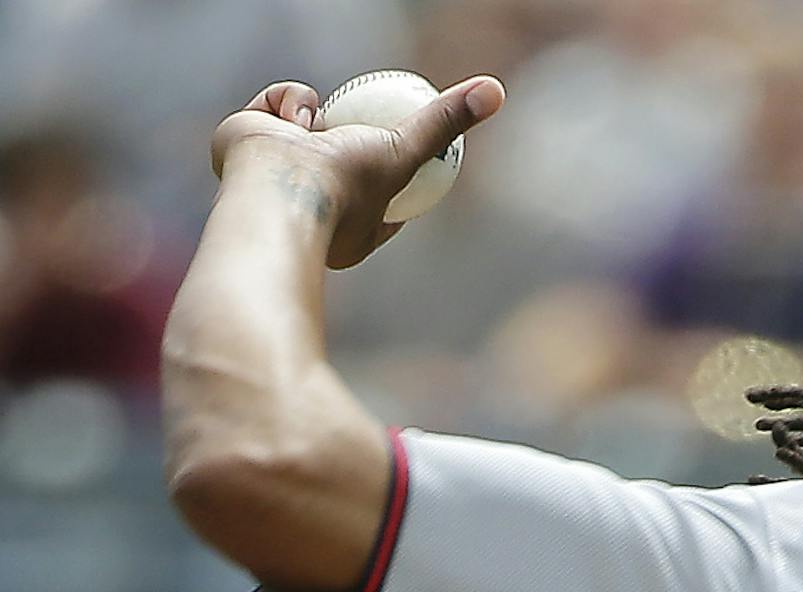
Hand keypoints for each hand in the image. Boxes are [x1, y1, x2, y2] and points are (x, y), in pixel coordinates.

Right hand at [210, 75, 505, 268]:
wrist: (279, 189)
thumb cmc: (347, 186)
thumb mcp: (408, 150)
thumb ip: (446, 124)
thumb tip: (496, 91)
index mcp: (351, 225)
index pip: (378, 189)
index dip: (389, 161)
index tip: (401, 145)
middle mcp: (313, 205)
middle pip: (336, 150)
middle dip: (341, 133)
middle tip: (350, 124)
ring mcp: (274, 177)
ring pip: (302, 120)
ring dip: (310, 113)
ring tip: (311, 133)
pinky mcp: (241, 147)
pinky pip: (272, 106)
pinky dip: (281, 103)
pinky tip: (286, 123)